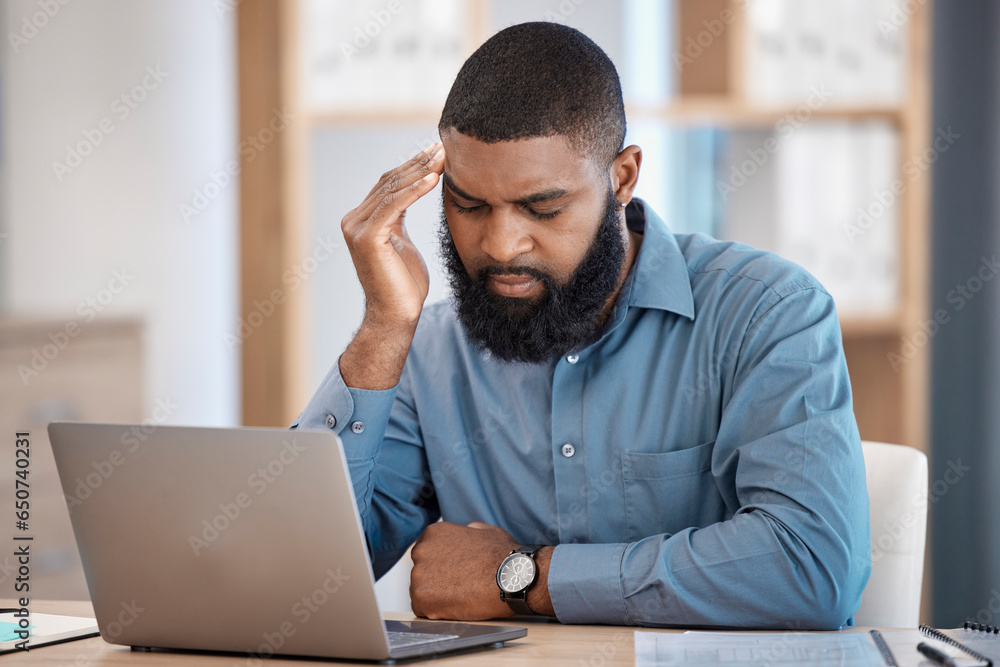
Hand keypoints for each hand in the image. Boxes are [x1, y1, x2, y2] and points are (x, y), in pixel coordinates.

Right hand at [341, 144, 443, 327]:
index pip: (390, 184)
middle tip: (443, 147)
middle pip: (390, 183)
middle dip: (419, 163)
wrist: (396, 315)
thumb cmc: (404, 284)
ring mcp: (357, 228)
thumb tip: (414, 189)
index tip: (437, 152)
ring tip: (443, 158)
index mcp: (362, 220)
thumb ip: (400, 216)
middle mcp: (354, 220)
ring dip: (421, 171)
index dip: (414, 166)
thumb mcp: (402, 242)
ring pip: (393, 190)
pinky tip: (434, 179)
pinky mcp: (367, 237)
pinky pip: (394, 206)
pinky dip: (415, 190)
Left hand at [409, 522, 553, 619]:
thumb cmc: (501, 556)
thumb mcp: (484, 530)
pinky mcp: (421, 599)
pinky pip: (423, 609)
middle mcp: (421, 551)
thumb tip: (466, 531)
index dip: (440, 563)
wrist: (509, 578)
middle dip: (436, 579)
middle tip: (458, 585)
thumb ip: (467, 530)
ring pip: (422, 590)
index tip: (452, 570)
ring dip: (436, 595)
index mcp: (433, 533)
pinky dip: (437, 611)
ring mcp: (419, 576)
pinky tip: (456, 606)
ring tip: (460, 596)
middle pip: (422, 570)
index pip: (427, 551)